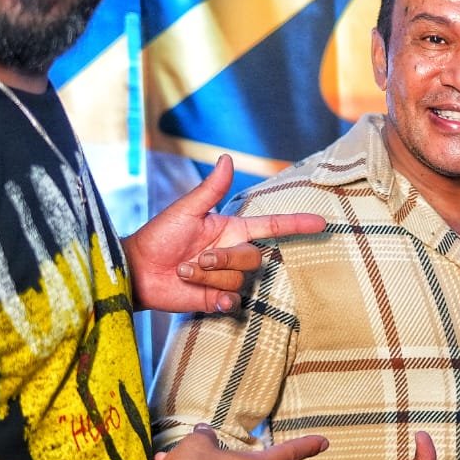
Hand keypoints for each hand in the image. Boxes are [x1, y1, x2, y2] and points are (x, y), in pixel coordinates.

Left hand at [125, 154, 325, 313]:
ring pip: (238, 280)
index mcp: (230, 230)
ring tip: (184, 272)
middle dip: (223, 259)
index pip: (271, 226)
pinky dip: (218, 299)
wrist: (137, 270)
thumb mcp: (186, 210)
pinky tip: (202, 295)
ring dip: (208, 277)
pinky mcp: (216, 299)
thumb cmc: (158, 236)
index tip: (321, 222)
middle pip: (253, 257)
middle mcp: (232, 253)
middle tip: (194, 258)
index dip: (296, 224)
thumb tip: (227, 158)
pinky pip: (232, 301)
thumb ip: (211, 189)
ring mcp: (225, 278)